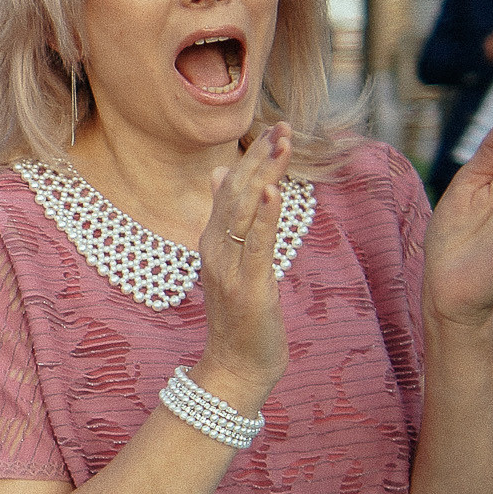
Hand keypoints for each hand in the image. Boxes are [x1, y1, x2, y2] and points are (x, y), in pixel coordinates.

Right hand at [193, 124, 292, 411]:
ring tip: (280, 146)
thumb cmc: (241, 317)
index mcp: (211, 241)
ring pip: (243, 212)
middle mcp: (213, 249)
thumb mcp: (232, 261)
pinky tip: (272, 192)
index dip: (252, 158)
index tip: (275, 129)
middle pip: (235, 193)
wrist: (235, 366)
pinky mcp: (247, 286)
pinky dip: (263, 217)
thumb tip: (219, 174)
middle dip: (259, 159)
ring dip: (263, 176)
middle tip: (281, 127)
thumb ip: (227, 219)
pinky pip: (255, 246)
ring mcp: (227, 268)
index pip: (230, 189)